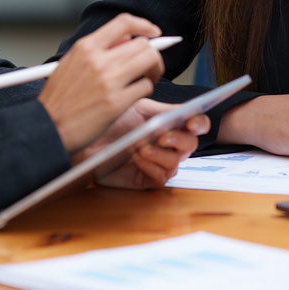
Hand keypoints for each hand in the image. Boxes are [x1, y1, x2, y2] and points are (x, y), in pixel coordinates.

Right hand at [37, 14, 166, 153]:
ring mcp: (109, 81)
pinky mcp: (116, 102)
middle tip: (149, 66)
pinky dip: (145, 90)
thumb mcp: (70, 63)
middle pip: (143, 44)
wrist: (48, 127)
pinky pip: (146, 87)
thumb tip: (127, 39)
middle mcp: (98, 60)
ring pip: (150, 60)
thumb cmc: (59, 99)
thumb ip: (98, 48)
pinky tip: (134, 96)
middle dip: (152, 54)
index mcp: (85, 47)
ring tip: (146, 79)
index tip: (154, 33)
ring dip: (154, 70)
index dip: (144, 25)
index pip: (124, 22)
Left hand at [74, 98, 210, 189]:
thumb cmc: (113, 123)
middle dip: (179, 139)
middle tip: (162, 135)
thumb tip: (187, 111)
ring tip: (141, 147)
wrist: (88, 140)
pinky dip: (150, 166)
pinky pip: (160, 177)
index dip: (200, 123)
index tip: (192, 122)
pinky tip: (137, 157)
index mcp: (171, 125)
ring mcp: (159, 163)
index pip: (196, 124)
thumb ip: (165, 111)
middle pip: (190, 145)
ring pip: (175, 162)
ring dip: (159, 153)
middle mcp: (169, 145)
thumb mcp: (139, 109)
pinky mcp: (147, 180)